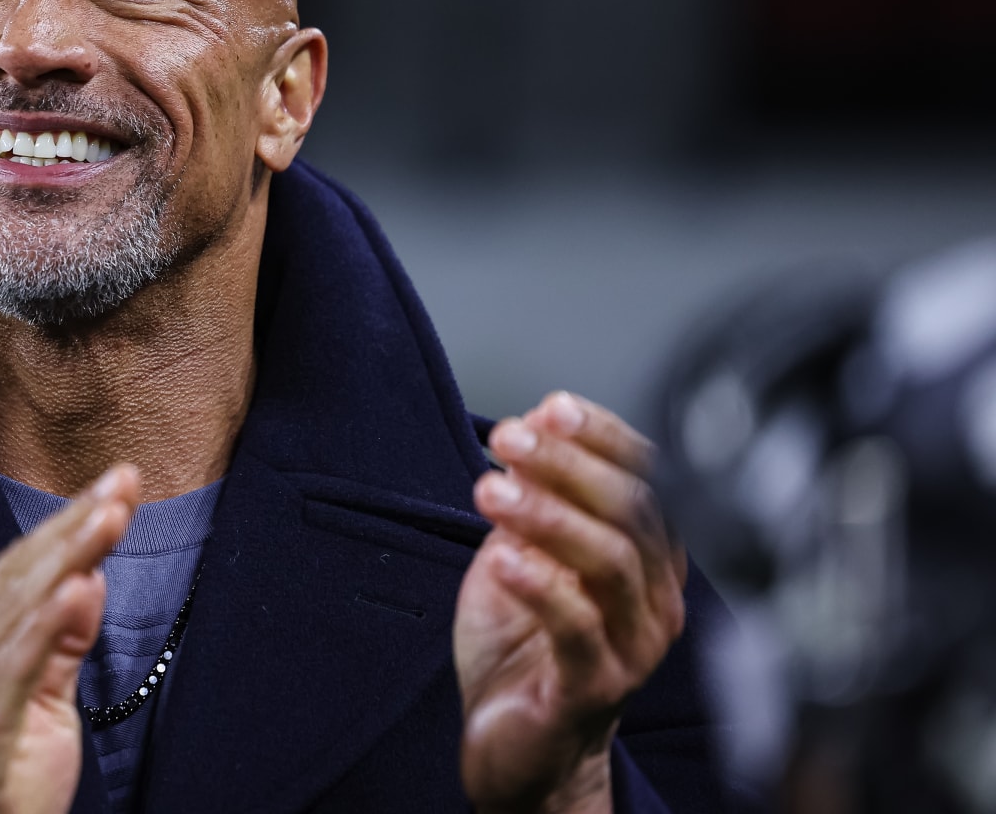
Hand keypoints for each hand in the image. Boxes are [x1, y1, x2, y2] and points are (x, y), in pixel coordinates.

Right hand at [0, 465, 139, 813]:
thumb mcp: (36, 708)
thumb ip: (60, 646)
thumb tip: (89, 580)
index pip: (18, 569)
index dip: (68, 523)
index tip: (116, 486)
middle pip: (19, 574)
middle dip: (75, 521)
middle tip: (124, 479)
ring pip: (18, 606)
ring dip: (69, 554)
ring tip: (111, 513)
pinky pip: (13, 668)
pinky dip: (46, 622)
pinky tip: (77, 587)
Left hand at [454, 393, 686, 813]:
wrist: (516, 742)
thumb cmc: (525, 645)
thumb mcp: (522, 551)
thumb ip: (532, 497)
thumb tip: (529, 425)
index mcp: (648, 555)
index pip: (650, 478)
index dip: (603, 436)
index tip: (553, 407)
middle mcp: (655, 597)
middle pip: (634, 511)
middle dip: (569, 464)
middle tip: (511, 438)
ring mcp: (633, 644)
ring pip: (612, 562)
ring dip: (549, 515)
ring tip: (493, 490)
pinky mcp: (596, 687)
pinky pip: (579, 627)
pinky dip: (540, 583)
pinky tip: (501, 555)